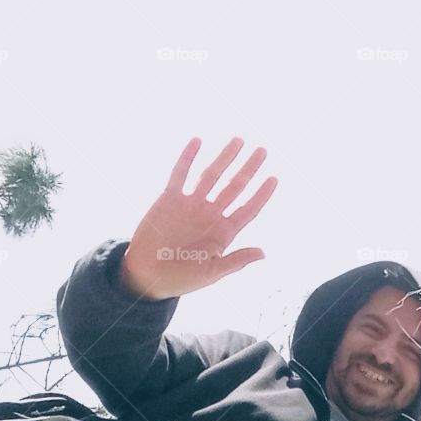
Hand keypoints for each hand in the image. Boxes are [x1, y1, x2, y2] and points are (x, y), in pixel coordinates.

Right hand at [119, 136, 277, 299]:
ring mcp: (190, 205)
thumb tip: (263, 253)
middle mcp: (210, 215)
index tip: (274, 178)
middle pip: (235, 187)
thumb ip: (236, 261)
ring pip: (212, 176)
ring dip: (225, 158)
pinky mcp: (169, 199)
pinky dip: (187, 158)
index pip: (248, 210)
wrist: (146, 276)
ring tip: (239, 141)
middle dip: (249, 169)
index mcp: (223, 233)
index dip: (261, 195)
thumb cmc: (180, 279)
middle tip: (263, 151)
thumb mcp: (211, 273)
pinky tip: (198, 141)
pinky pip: (180, 174)